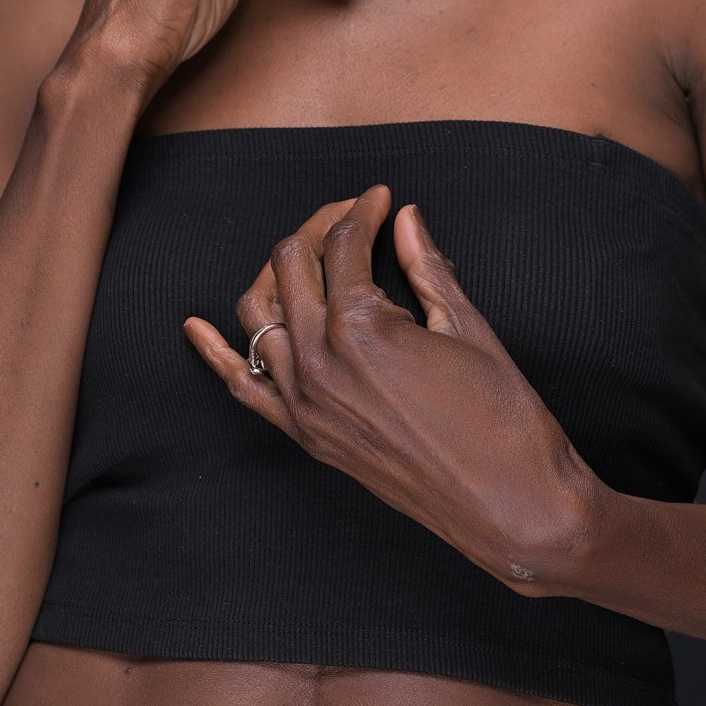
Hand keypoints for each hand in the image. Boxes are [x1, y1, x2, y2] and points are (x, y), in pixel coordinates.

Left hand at [182, 186, 592, 594]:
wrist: (510, 506)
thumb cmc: (503, 419)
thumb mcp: (468, 328)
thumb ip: (427, 267)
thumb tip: (407, 220)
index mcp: (361, 326)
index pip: (343, 243)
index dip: (365, 209)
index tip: (383, 199)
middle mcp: (319, 361)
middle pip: (292, 265)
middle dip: (320, 228)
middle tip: (353, 219)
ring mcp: (304, 402)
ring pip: (257, 312)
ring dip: (278, 275)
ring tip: (310, 261)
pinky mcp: (306, 435)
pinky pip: (241, 388)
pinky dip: (215, 353)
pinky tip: (196, 326)